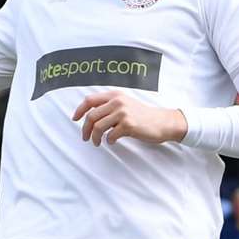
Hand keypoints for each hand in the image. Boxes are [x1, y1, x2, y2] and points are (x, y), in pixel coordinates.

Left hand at [71, 90, 187, 145]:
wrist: (163, 122)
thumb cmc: (143, 116)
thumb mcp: (126, 105)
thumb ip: (110, 107)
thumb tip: (91, 117)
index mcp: (115, 95)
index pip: (90, 100)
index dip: (79, 110)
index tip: (75, 119)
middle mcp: (117, 101)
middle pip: (91, 116)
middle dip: (85, 129)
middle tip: (86, 138)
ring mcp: (123, 112)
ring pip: (98, 126)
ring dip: (95, 137)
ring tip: (97, 143)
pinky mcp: (128, 125)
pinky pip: (110, 135)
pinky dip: (109, 140)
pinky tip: (112, 142)